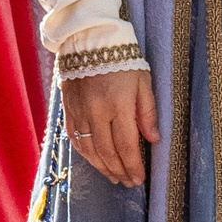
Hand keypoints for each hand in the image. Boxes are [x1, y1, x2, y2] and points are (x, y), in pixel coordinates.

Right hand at [60, 66, 157, 186]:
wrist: (88, 39)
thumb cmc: (122, 60)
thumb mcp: (142, 82)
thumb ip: (147, 112)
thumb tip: (154, 140)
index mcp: (118, 105)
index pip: (126, 146)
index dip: (133, 166)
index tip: (139, 180)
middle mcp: (96, 112)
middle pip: (107, 152)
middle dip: (119, 171)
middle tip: (128, 183)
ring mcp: (79, 111)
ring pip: (89, 149)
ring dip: (102, 166)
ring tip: (113, 177)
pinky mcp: (67, 108)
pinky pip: (74, 137)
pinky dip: (85, 153)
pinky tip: (94, 160)